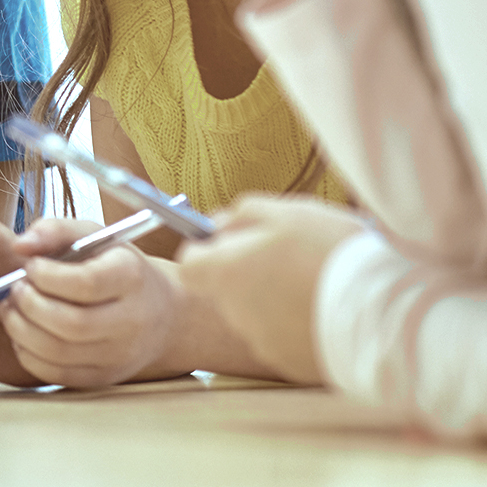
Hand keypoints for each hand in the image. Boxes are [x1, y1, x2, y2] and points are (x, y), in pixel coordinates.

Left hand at [0, 217, 183, 387]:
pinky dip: (28, 354)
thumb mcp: (93, 236)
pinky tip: (23, 332)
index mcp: (130, 277)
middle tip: (14, 288)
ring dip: (21, 329)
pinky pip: (56, 374)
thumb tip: (20, 245)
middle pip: (71, 323)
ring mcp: (119, 355)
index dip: (47, 276)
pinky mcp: (103, 377)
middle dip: (29, 304)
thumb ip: (54, 230)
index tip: (30, 266)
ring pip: (59, 352)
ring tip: (12, 308)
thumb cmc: (116, 266)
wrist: (162, 313)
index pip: (86, 283)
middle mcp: (131, 321)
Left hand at [178, 194, 364, 383]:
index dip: (207, 251)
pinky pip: (288, 340)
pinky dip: (301, 327)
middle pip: (228, 290)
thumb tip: (219, 224)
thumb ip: (242, 215)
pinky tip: (331, 312)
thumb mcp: (287, 213)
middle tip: (291, 260)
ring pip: (260, 316)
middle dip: (250, 274)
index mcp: (225, 274)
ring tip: (319, 285)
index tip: (232, 242)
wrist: (388, 311)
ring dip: (278, 302)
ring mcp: (265, 344)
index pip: (189, 266)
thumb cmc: (334, 253)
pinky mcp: (295, 366)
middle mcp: (236, 314)